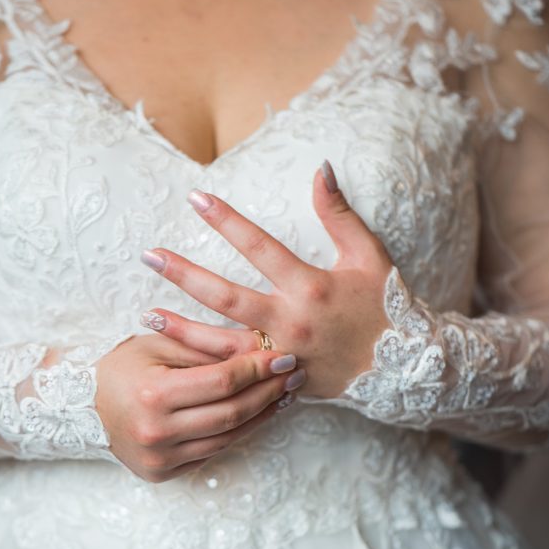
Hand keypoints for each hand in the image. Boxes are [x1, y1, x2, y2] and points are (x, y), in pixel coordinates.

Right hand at [99, 331, 305, 482]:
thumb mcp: (158, 345)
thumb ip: (206, 348)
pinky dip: (238, 432)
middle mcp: (157, 432)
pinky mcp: (163, 473)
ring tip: (283, 395)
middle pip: (231, 413)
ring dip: (261, 415)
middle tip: (294, 374)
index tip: (283, 355)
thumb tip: (259, 347)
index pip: (222, 382)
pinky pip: (213, 451)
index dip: (257, 369)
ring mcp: (160, 458)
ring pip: (228, 437)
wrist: (80, 405)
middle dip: (268, 392)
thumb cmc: (122, 366)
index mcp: (154, 395)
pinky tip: (256, 415)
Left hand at [138, 161, 392, 398]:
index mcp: (312, 286)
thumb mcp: (368, 255)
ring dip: (182, 330)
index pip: (259, 246)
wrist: (401, 369)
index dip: (226, 220)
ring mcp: (283, 356)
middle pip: (226, 297)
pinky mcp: (280, 381)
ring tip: (146, 315)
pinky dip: (204, 365)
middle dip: (185, 275)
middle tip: (148, 256)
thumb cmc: (384, 305)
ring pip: (222, 344)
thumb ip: (340, 213)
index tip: (195, 198)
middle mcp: (292, 322)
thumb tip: (321, 167)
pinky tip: (175, 355)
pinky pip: (234, 375)